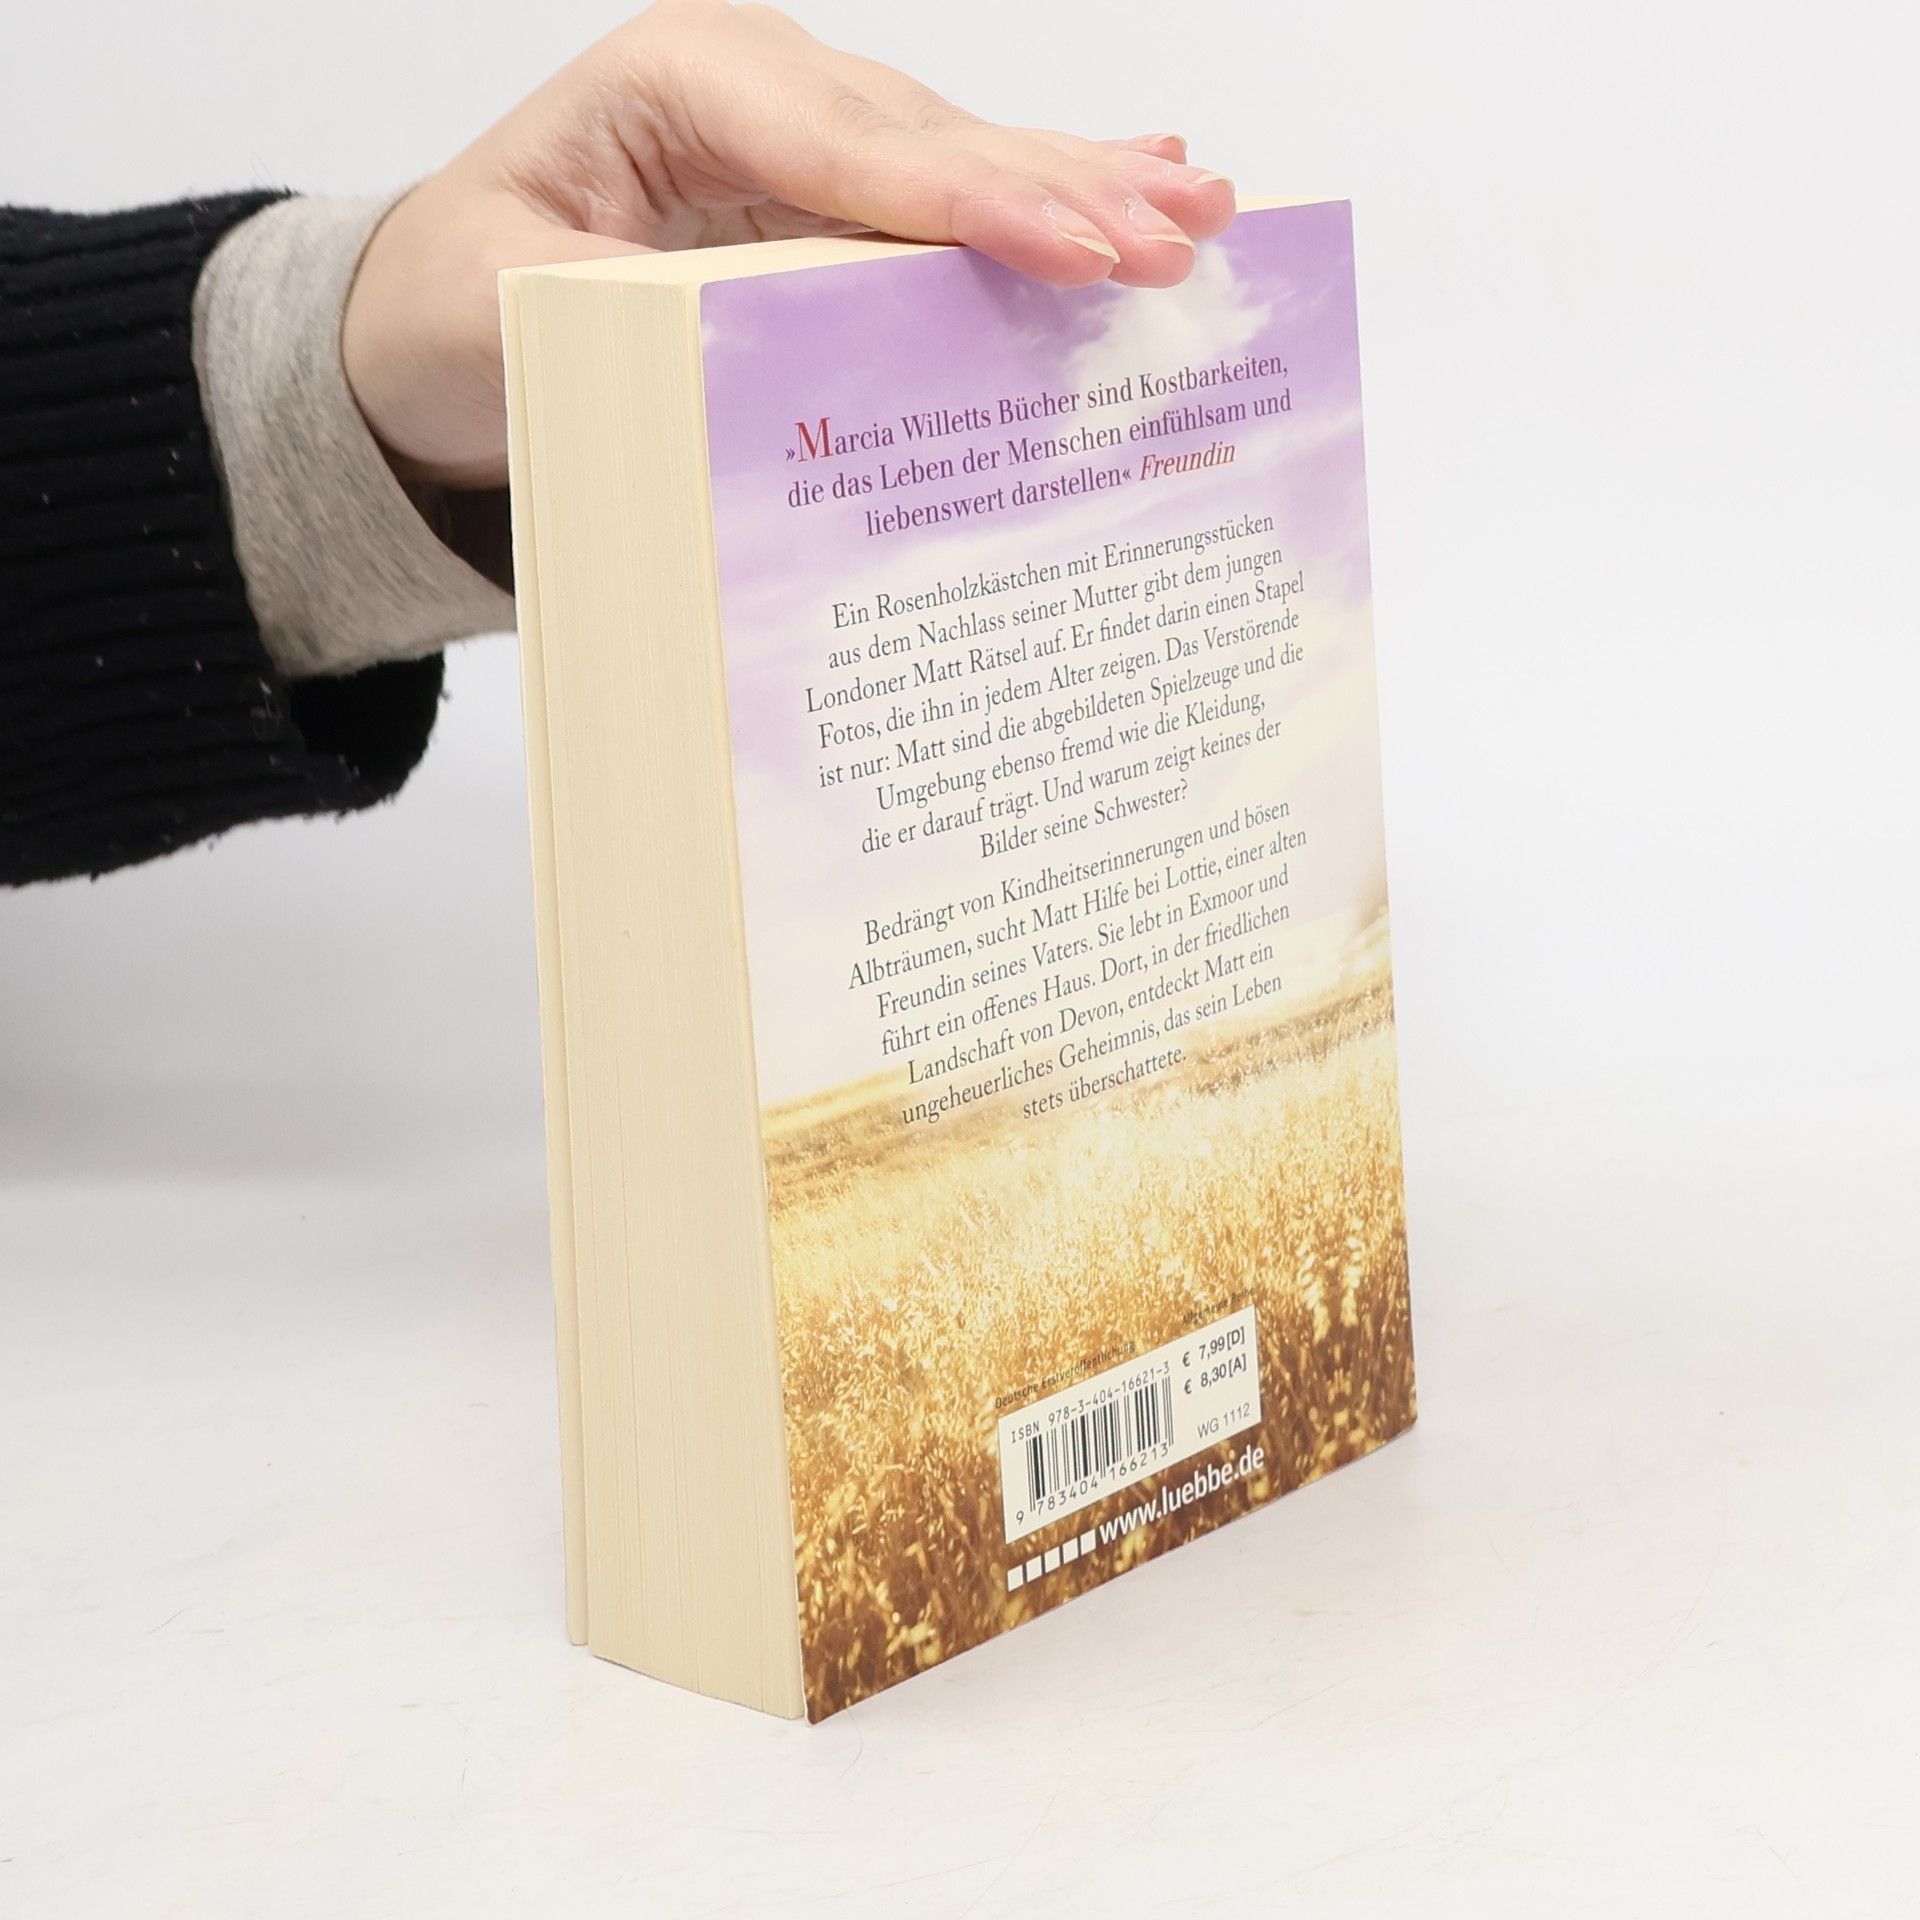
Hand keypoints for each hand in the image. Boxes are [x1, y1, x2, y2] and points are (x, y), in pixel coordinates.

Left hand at [341, 0, 1235, 489]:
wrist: (436, 312)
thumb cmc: (461, 306)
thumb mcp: (512, 313)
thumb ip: (636, 313)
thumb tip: (764, 346)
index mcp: (679, 88)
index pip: (853, 150)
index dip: (974, 202)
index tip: (1077, 246)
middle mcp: (760, 89)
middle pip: (934, 143)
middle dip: (1063, 192)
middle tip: (1181, 236)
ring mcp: (804, 132)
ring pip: (962, 159)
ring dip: (1086, 187)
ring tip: (1203, 207)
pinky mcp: (827, 190)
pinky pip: (948, 189)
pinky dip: (1046, 190)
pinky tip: (1148, 170)